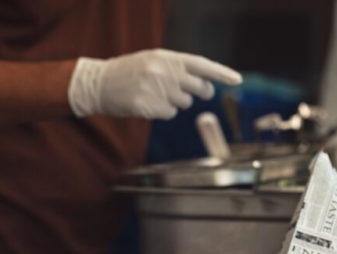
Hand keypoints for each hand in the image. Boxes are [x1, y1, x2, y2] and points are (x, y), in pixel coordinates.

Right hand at [68, 49, 241, 119]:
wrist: (99, 83)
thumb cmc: (129, 72)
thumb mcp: (153, 61)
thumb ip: (178, 69)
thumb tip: (206, 86)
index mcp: (166, 57)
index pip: (201, 64)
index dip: (221, 73)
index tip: (236, 80)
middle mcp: (163, 72)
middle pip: (198, 88)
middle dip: (199, 92)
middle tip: (188, 91)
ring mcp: (155, 90)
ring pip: (183, 103)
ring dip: (175, 102)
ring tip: (156, 94)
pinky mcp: (147, 107)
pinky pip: (169, 113)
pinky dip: (161, 111)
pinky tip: (147, 104)